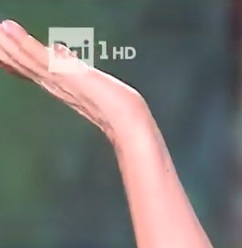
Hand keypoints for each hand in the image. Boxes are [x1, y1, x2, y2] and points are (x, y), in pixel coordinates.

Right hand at [0, 19, 147, 139]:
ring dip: (8, 45)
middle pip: (24, 65)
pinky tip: (8, 29)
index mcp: (62, 87)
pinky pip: (39, 56)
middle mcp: (56, 85)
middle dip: (6, 52)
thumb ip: (73, 66)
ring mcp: (59, 80)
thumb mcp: (93, 83)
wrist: (128, 124)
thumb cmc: (119, 109)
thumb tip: (57, 49)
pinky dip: (23, 43)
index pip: (32, 70)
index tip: (0, 51)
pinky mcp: (65, 74)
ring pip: (26, 59)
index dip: (14, 60)